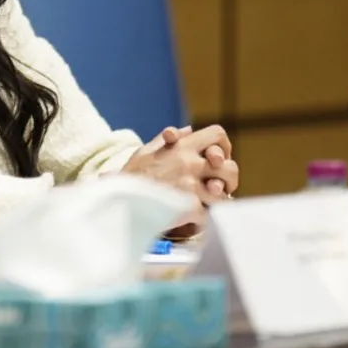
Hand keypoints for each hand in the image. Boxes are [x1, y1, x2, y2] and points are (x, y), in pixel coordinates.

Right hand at [123, 125, 239, 208]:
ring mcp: (190, 185)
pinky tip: (197, 218)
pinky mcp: (188, 206)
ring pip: (224, 193)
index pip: (217, 135)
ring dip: (220, 200)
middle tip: (221, 187)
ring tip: (211, 203)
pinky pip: (211, 213)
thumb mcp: (145, 152)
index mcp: (181, 146)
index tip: (216, 159)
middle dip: (229, 179)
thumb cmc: (131, 176)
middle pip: (229, 167)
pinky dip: (206, 217)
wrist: (118, 199)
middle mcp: (189, 163)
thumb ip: (167, 140)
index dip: (223, 146)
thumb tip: (187, 130)